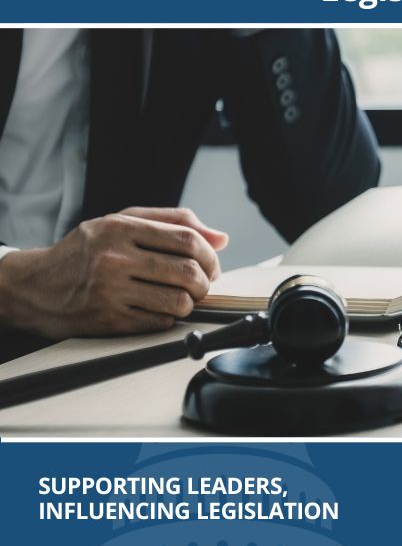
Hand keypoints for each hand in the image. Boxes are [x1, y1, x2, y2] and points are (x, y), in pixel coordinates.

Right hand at [0, 207, 228, 337]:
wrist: (36, 286)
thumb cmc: (87, 251)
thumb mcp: (122, 222)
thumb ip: (173, 222)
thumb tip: (222, 238)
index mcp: (120, 228)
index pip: (187, 239)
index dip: (210, 255)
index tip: (211, 265)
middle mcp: (114, 258)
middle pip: (189, 272)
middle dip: (205, 282)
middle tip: (201, 284)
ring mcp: (111, 292)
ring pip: (180, 301)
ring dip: (190, 303)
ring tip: (181, 297)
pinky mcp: (110, 320)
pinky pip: (161, 322)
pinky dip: (169, 318)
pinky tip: (157, 308)